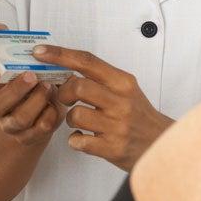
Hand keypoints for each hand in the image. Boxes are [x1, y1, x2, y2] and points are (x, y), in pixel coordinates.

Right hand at [0, 24, 64, 145]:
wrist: (46, 103)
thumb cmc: (29, 77)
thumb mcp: (19, 60)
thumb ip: (7, 43)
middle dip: (13, 91)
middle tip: (32, 76)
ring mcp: (11, 125)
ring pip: (18, 120)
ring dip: (36, 101)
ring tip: (50, 86)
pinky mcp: (31, 136)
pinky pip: (40, 129)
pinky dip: (51, 114)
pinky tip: (56, 102)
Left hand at [32, 45, 172, 170]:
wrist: (161, 144)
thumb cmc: (138, 115)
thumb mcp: (126, 90)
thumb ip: (100, 79)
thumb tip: (65, 69)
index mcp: (123, 82)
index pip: (87, 61)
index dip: (60, 54)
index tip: (39, 52)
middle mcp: (121, 101)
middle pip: (77, 87)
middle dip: (63, 94)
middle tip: (67, 100)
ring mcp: (117, 126)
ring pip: (75, 116)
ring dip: (71, 120)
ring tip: (82, 124)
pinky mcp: (112, 148)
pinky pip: (78, 142)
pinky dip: (76, 141)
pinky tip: (86, 140)